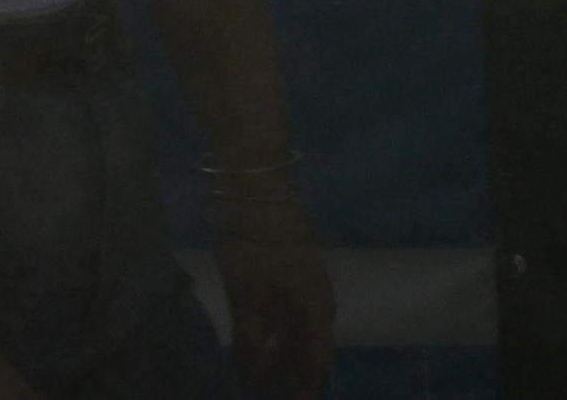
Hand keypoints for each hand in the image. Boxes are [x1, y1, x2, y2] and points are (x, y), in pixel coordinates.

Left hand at [218, 229, 334, 396]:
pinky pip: (282, 314)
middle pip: (307, 350)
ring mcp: (302, 285)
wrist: (255, 186)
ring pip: (293, 331)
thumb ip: (252, 341)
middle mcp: (317, 303)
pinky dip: (269, 332)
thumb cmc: (255, 244)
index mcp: (316, 313)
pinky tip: (249, 341)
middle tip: (265, 393)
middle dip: (288, 376)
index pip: (317, 365)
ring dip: (276, 355)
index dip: (305, 391)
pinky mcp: (284, 270)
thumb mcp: (248, 296)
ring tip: (251, 376)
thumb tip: (251, 380)